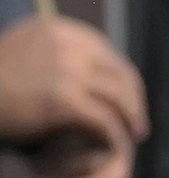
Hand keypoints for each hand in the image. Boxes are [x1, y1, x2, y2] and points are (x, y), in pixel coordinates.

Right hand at [0, 16, 146, 177]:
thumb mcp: (23, 60)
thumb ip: (53, 61)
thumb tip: (88, 72)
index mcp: (58, 30)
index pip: (107, 54)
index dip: (123, 81)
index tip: (127, 100)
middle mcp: (67, 43)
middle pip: (120, 74)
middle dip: (132, 102)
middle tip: (137, 126)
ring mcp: (66, 70)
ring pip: (118, 100)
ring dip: (128, 122)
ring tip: (129, 138)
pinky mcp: (63, 99)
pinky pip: (103, 122)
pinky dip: (111, 139)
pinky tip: (110, 147)